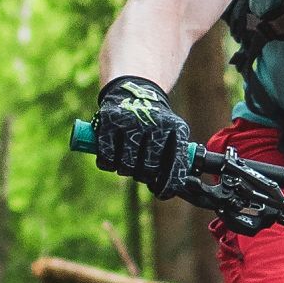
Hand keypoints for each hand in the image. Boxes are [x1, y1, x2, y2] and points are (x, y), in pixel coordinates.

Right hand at [92, 75, 193, 196]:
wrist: (135, 90)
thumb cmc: (155, 122)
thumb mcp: (172, 133)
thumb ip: (174, 158)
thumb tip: (174, 189)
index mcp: (176, 129)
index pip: (175, 166)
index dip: (167, 185)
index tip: (161, 193)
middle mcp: (156, 123)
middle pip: (148, 169)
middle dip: (144, 176)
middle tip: (142, 172)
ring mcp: (132, 121)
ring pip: (126, 166)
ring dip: (125, 170)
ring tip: (127, 162)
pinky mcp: (110, 120)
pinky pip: (107, 157)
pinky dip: (107, 163)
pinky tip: (111, 160)